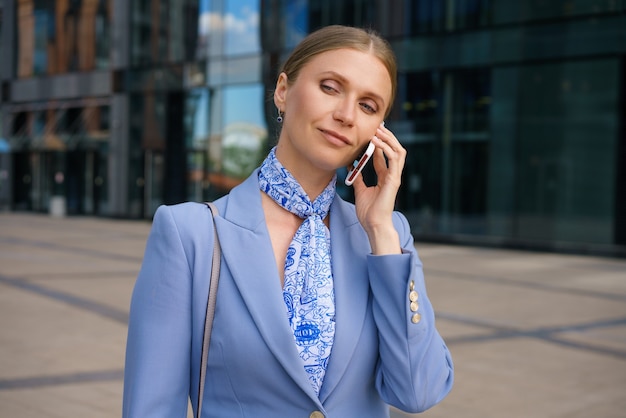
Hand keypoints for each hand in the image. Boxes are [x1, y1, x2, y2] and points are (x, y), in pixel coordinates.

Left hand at [351, 124, 405, 253]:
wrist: (373, 225)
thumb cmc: (368, 212)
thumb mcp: (360, 190)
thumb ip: (358, 177)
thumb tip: (351, 166)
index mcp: (384, 177)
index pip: (384, 156)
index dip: (378, 144)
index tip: (371, 133)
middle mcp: (391, 175)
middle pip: (394, 150)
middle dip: (387, 137)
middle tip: (378, 126)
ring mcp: (394, 177)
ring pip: (398, 151)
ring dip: (388, 139)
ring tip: (378, 130)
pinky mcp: (394, 179)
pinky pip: (393, 159)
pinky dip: (386, 148)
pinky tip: (376, 142)